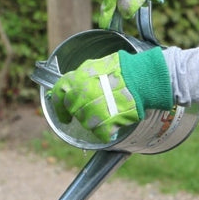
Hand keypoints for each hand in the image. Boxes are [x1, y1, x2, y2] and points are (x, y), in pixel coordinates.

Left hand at [50, 48, 172, 141]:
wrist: (140, 78)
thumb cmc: (123, 68)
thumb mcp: (97, 66)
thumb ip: (84, 77)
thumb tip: (78, 84)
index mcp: (75, 80)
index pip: (57, 95)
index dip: (59, 107)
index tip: (64, 115)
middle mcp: (79, 97)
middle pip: (73, 110)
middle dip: (81, 112)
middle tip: (93, 113)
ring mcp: (90, 112)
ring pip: (86, 123)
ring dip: (95, 121)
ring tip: (110, 112)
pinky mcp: (103, 125)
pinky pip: (101, 134)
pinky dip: (108, 132)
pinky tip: (115, 125)